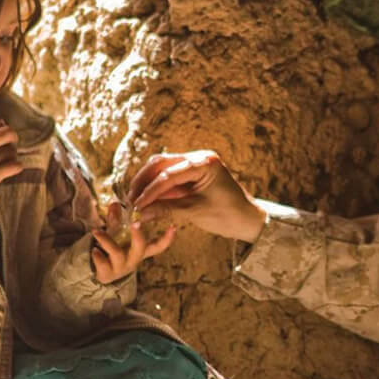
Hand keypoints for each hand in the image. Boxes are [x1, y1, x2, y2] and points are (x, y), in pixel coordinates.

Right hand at [0, 118, 21, 191]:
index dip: (2, 128)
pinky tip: (12, 168)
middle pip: (8, 133)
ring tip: (7, 160)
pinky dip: (17, 166)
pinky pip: (16, 165)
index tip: (3, 135)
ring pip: (12, 150)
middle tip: (12, 143)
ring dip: (13, 155)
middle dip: (13, 137)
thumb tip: (2, 121)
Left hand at [91, 203, 176, 283]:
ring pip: (117, 253)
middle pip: (141, 248)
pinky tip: (94, 250)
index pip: (157, 246)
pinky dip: (97, 255)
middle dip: (138, 235)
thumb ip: (115, 220)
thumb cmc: (114, 252)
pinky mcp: (108, 273)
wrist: (100, 274)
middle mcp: (133, 259)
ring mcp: (121, 267)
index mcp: (140, 251)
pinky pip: (103, 263)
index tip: (173, 227)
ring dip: (106, 241)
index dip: (167, 239)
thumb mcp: (117, 236)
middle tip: (135, 223)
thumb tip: (114, 203)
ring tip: (95, 232)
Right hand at [128, 150, 266, 241]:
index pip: (169, 174)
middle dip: (144, 181)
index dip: (150, 191)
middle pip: (162, 164)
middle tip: (130, 198)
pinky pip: (170, 178)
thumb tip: (138, 213)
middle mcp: (199, 158)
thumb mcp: (194, 212)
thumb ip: (166, 209)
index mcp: (205, 162)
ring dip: (148, 183)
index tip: (136, 204)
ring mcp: (196, 164)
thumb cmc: (228, 216)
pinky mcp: (193, 175)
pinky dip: (158, 188)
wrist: (248, 221)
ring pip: (163, 169)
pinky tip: (145, 199)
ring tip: (134, 199)